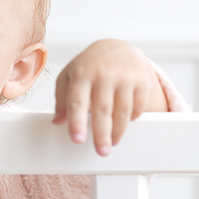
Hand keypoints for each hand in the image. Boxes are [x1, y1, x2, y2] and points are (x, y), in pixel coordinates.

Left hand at [52, 39, 164, 155]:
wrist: (119, 47)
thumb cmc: (90, 66)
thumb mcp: (70, 76)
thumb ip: (62, 98)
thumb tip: (57, 121)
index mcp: (82, 73)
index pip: (78, 101)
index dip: (77, 122)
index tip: (78, 139)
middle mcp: (104, 74)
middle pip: (103, 110)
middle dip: (101, 134)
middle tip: (101, 152)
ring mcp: (125, 76)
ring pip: (122, 111)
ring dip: (118, 131)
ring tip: (111, 143)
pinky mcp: (142, 81)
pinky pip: (138, 107)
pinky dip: (131, 119)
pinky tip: (123, 124)